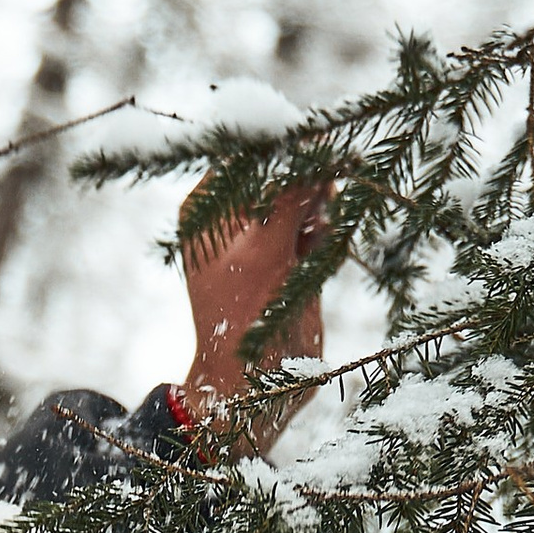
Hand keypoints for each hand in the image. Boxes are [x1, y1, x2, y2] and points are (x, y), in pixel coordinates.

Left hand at [178, 173, 328, 454]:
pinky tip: (317, 254)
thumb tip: (316, 149)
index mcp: (208, 205)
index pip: (252, 151)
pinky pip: (316, 225)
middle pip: (281, 168)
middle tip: (318, 206)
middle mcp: (232, 214)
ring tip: (311, 240)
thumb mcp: (266, 250)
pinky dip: (325, 235)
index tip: (324, 149)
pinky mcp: (287, 257)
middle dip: (307, 181)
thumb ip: (290, 196)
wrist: (254, 384)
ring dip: (320, 210)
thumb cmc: (245, 320)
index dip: (289, 148)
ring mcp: (261, 234)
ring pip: (304, 194)